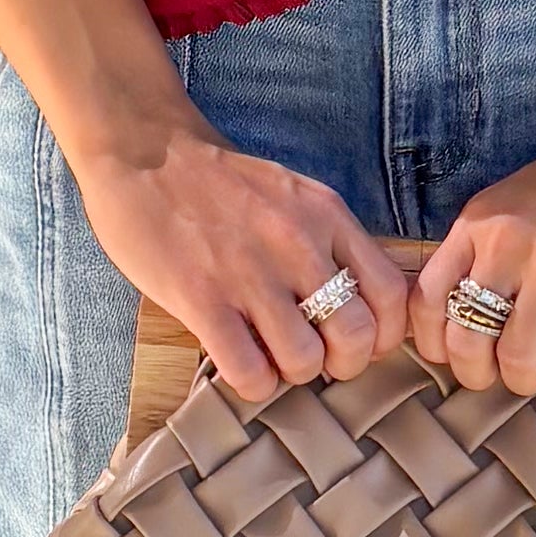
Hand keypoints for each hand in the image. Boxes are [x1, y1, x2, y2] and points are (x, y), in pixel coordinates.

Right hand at [79, 123, 401, 403]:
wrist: (143, 153)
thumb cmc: (217, 181)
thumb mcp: (292, 194)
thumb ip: (327, 239)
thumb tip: (356, 300)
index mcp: (326, 215)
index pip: (392, 293)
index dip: (384, 335)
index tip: (361, 342)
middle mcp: (297, 244)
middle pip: (357, 336)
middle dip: (342, 364)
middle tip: (316, 360)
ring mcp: (249, 274)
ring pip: (304, 361)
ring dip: (292, 374)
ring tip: (272, 360)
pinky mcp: (201, 299)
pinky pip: (249, 371)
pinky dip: (252, 383)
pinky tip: (240, 364)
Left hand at [407, 139, 535, 397]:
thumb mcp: (509, 208)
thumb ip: (481, 252)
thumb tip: (462, 322)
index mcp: (476, 224)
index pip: (427, 299)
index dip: (432, 344)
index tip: (448, 358)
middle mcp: (505, 244)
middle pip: (466, 339)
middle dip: (476, 374)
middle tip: (494, 377)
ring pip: (516, 356)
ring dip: (522, 380)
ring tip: (535, 374)